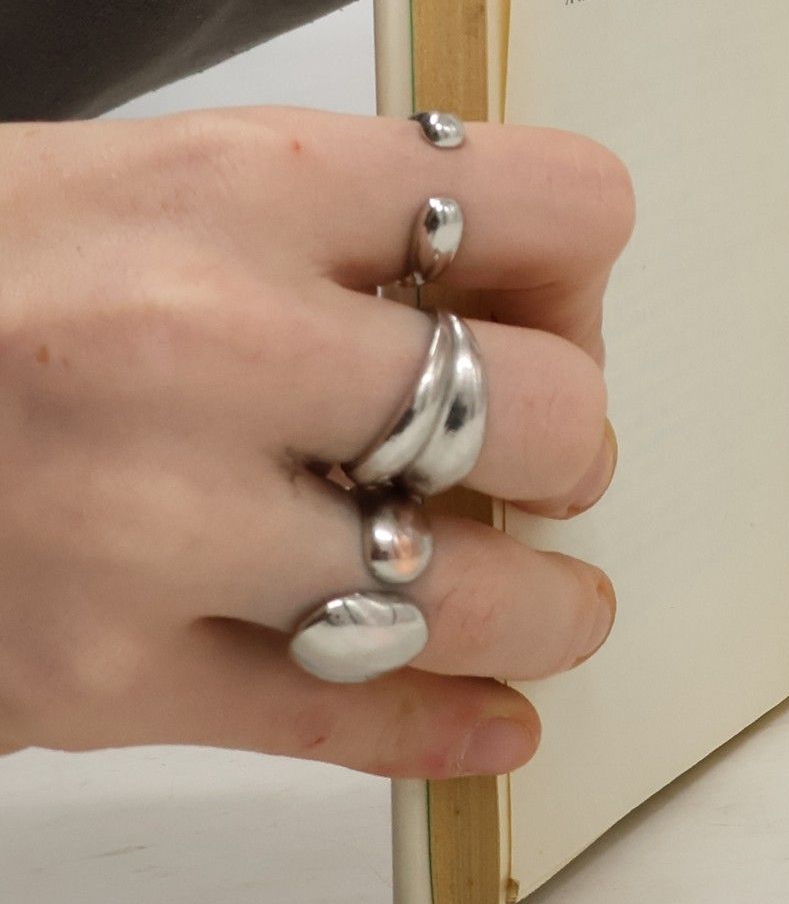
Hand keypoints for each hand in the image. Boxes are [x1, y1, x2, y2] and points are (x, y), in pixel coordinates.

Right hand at [0, 110, 633, 776]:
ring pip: (473, 591)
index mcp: (231, 184)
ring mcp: (152, 525)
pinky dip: (441, 728)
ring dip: (546, 604)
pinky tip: (497, 721)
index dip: (577, 258)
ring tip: (555, 599)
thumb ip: (317, 217)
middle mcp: (205, 346)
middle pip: (543, 410)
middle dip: (564, 441)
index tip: (552, 295)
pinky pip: (338, 720)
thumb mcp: (129, 176)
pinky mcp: (97, 677)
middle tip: (531, 455)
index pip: (551, 201)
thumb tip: (501, 279)